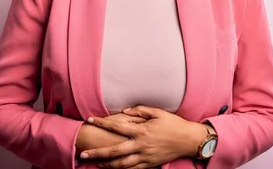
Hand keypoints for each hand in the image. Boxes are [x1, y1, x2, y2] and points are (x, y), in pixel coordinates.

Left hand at [79, 105, 206, 168]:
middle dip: (97, 153)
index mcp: (141, 130)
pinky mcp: (150, 164)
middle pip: (114, 151)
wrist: (189, 140)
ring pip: (121, 164)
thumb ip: (139, 111)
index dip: (101, 122)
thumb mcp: (157, 112)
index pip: (116, 126)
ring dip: (107, 165)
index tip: (89, 120)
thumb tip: (124, 111)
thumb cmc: (173, 124)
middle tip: (83, 154)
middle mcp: (140, 145)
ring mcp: (145, 157)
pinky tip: (114, 168)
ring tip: (96, 164)